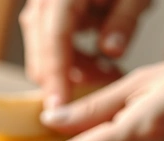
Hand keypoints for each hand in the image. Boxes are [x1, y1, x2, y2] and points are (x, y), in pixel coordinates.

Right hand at [20, 0, 149, 107]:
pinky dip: (71, 60)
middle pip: (41, 52)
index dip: (56, 76)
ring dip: (73, 70)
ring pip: (43, 55)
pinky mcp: (45, 16)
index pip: (55, 39)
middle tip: (110, 80)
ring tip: (111, 69)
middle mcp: (42, 0)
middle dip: (69, 78)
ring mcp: (40, 8)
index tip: (60, 108)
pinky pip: (50, 47)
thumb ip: (123, 21)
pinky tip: (99, 59)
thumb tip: (110, 53)